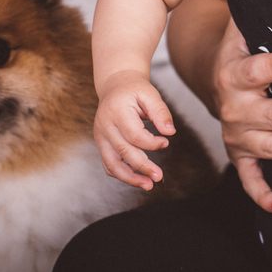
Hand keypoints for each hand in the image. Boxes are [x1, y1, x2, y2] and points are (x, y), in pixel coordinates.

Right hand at [94, 70, 174, 189]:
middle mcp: (104, 126)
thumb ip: (160, 111)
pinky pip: (108, 164)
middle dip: (142, 167)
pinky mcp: (101, 144)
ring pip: (111, 164)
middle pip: (123, 152)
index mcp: (116, 111)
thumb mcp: (150, 93)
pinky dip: (121, 174)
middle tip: (159, 176)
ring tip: (148, 185)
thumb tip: (170, 131)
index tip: (166, 142)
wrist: (115, 86)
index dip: (151, 143)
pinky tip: (136, 178)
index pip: (134, 135)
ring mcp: (100, 137)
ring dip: (130, 178)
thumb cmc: (134, 90)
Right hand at [211, 18, 271, 213]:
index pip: (256, 70)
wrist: (216, 74)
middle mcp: (233, 107)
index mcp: (233, 72)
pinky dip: (265, 197)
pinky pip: (250, 181)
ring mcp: (236, 135)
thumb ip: (264, 6)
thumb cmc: (246, 46)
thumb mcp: (247, 24)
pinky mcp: (240, 156)